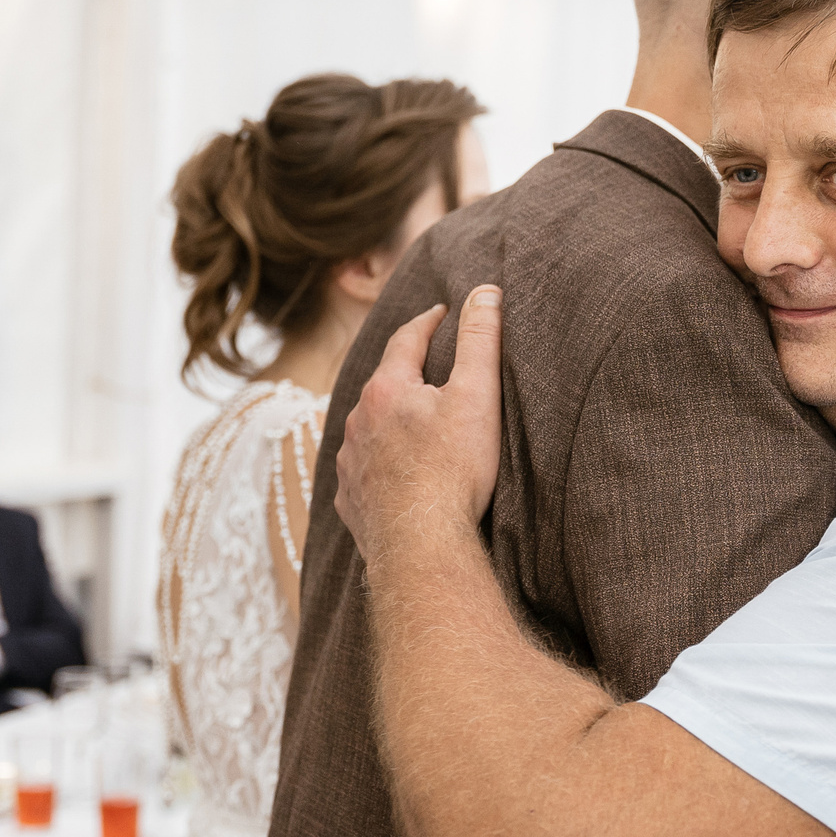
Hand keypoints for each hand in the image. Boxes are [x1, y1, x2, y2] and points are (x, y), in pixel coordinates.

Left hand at [335, 287, 503, 562]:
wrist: (421, 545)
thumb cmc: (453, 470)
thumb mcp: (476, 395)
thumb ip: (480, 340)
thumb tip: (485, 291)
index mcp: (387, 389)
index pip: (406, 339)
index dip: (427, 323)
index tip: (441, 313)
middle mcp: (357, 420)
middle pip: (382, 384)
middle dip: (404, 373)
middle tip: (426, 367)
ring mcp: (349, 462)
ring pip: (367, 428)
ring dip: (387, 421)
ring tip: (410, 424)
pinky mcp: (350, 500)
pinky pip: (361, 471)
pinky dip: (378, 464)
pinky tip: (392, 474)